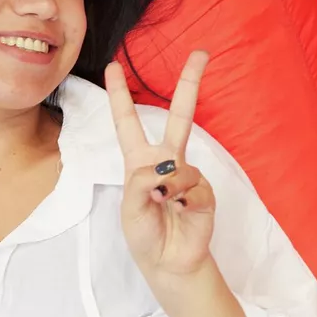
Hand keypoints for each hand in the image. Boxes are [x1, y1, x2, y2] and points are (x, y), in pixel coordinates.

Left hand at [106, 51, 216, 278]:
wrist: (169, 263)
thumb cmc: (144, 235)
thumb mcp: (129, 209)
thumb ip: (141, 183)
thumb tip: (166, 169)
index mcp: (139, 161)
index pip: (128, 122)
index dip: (119, 95)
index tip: (113, 67)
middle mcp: (165, 161)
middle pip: (179, 115)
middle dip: (190, 84)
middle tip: (202, 54)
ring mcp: (187, 175)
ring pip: (180, 163)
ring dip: (169, 185)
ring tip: (162, 204)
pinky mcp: (204, 192)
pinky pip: (194, 184)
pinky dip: (183, 197)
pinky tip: (179, 209)